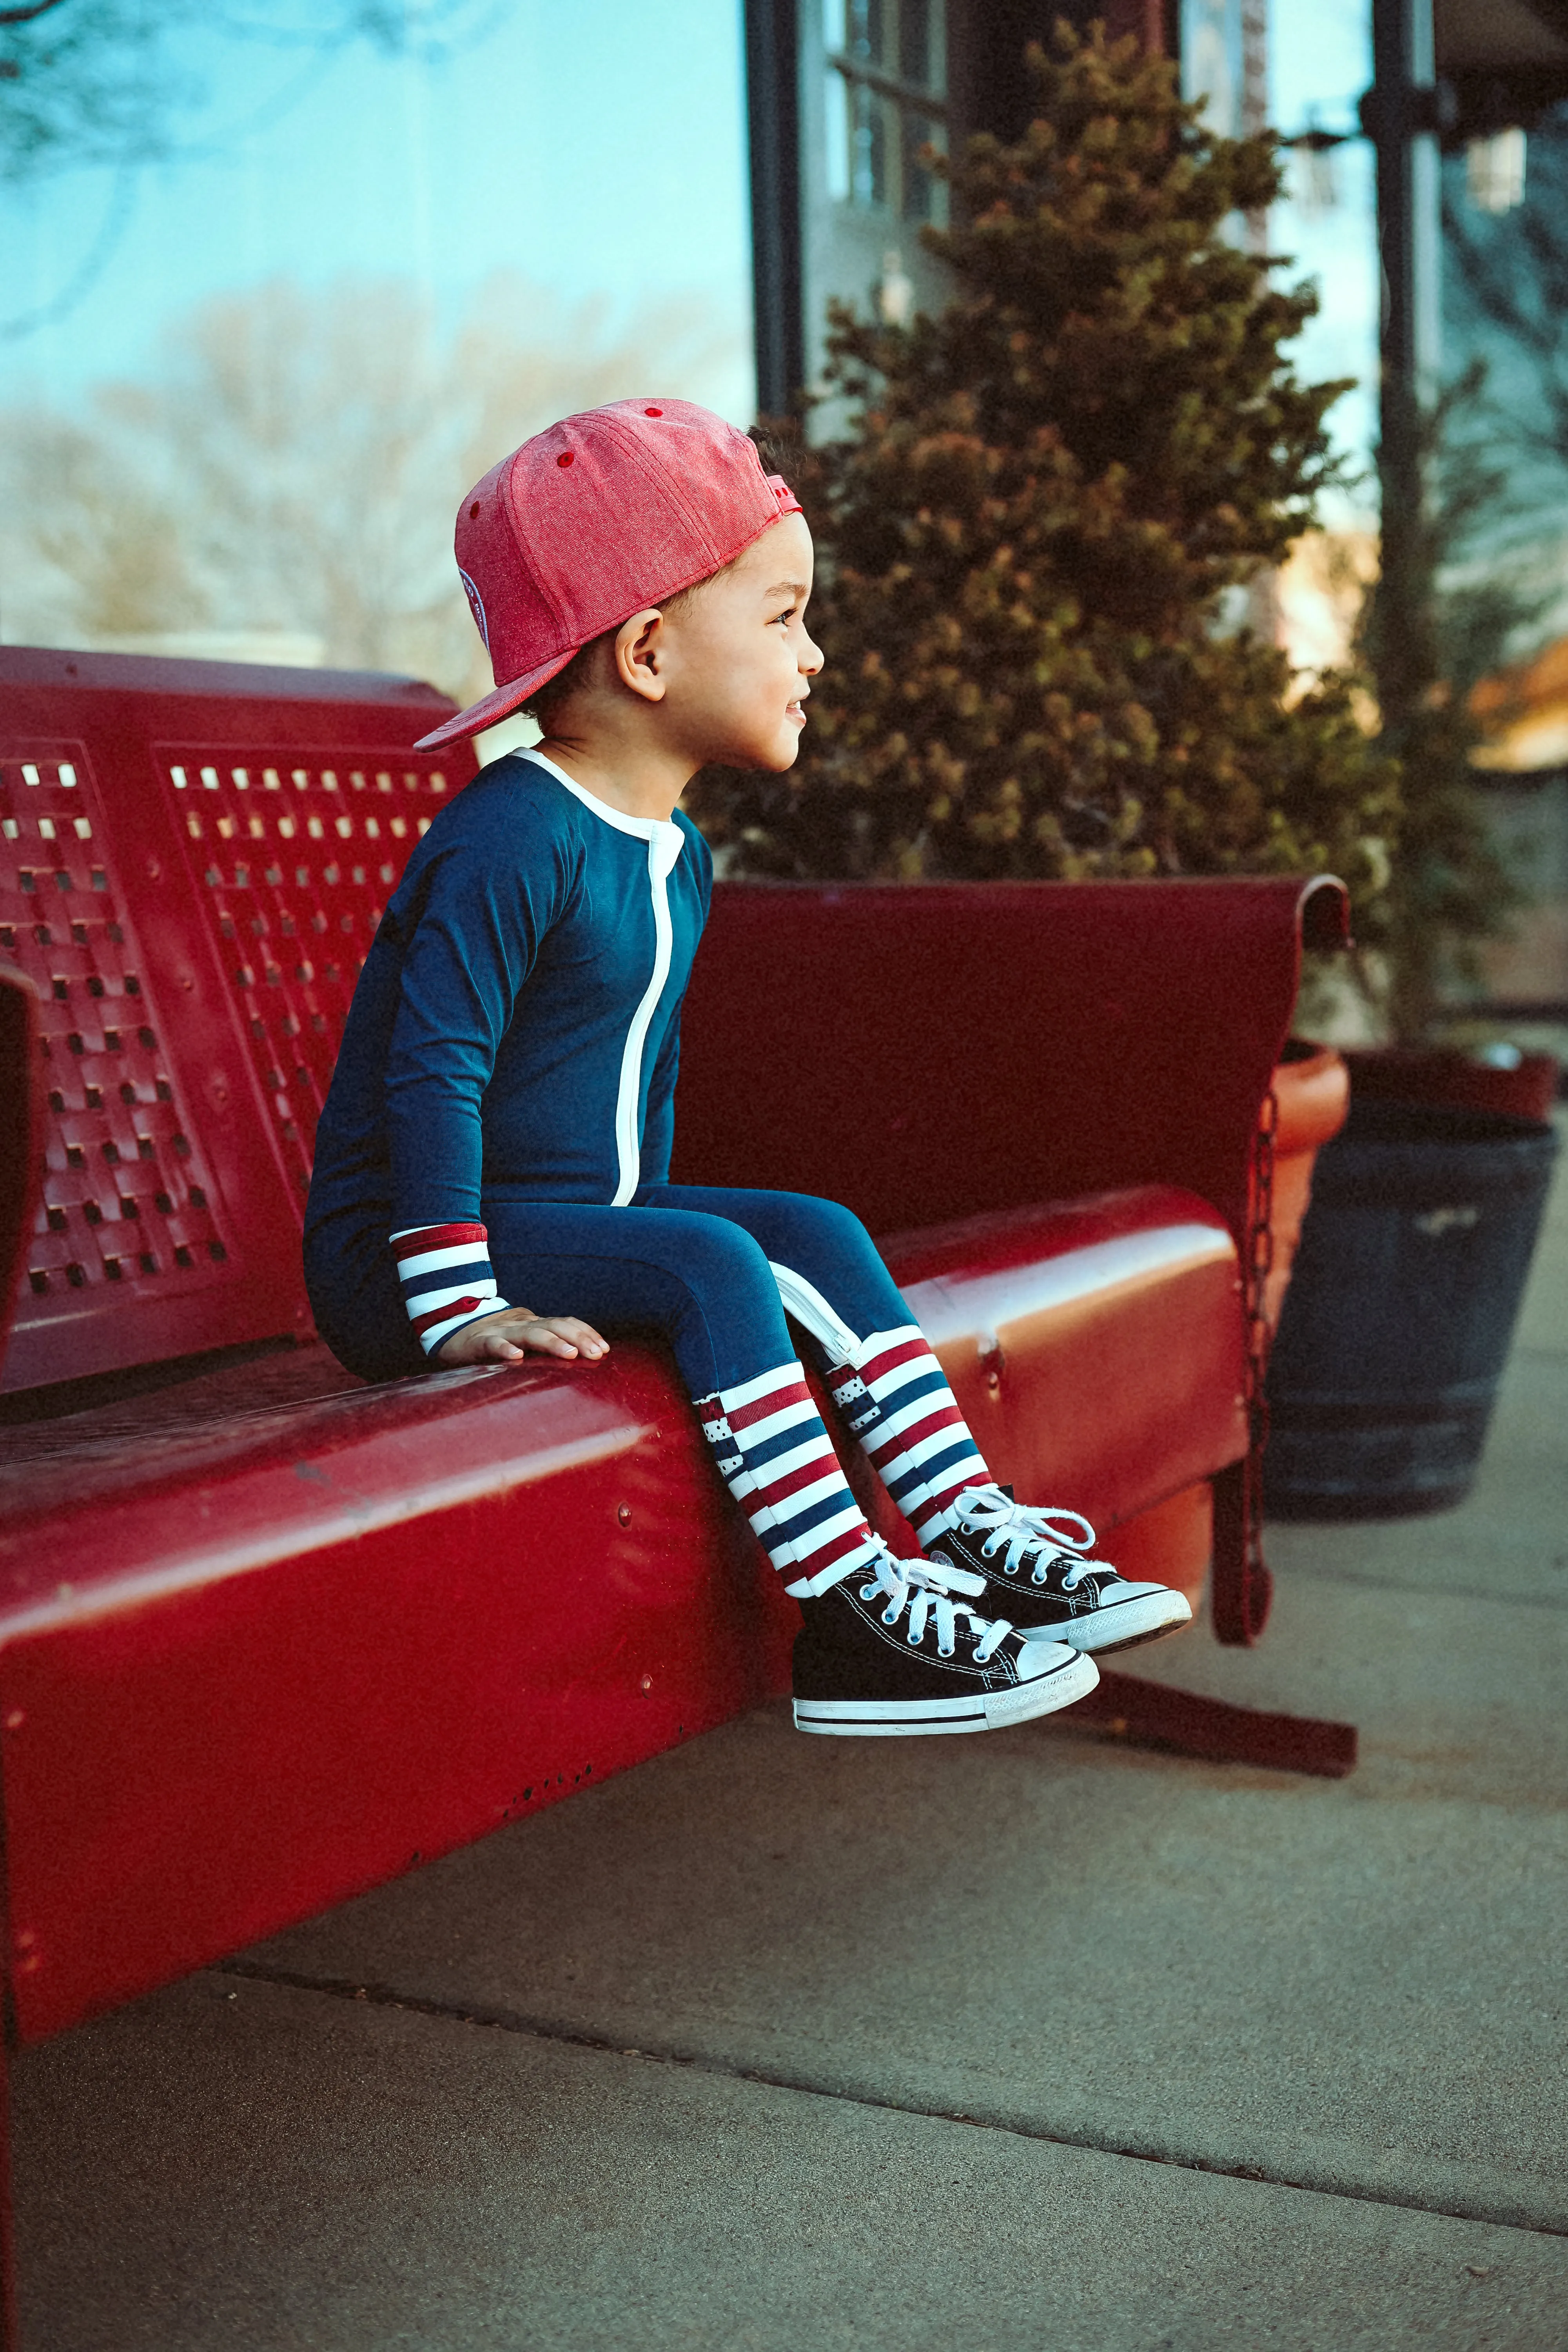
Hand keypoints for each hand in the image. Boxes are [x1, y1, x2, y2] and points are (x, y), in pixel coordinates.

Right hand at [435, 1308, 609, 1366]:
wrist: (451, 1327)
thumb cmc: (496, 1339)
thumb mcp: (525, 1339)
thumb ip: (548, 1345)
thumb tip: (581, 1359)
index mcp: (535, 1324)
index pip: (566, 1322)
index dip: (586, 1333)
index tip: (605, 1349)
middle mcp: (522, 1324)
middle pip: (555, 1326)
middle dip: (579, 1338)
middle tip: (597, 1354)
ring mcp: (501, 1331)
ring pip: (529, 1333)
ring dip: (552, 1343)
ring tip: (570, 1355)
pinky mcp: (478, 1342)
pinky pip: (493, 1344)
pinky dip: (505, 1349)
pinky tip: (516, 1357)